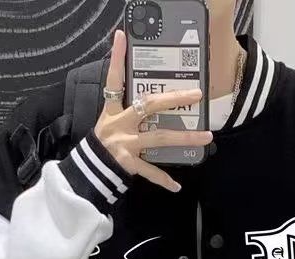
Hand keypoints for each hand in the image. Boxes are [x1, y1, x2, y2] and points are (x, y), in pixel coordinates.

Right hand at [93, 29, 212, 192]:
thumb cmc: (102, 144)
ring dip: (184, 137)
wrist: (88, 171)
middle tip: (197, 94)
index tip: (121, 36)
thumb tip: (147, 97)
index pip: (114, 80)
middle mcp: (120, 125)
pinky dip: (163, 179)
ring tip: (206, 137)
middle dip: (174, 99)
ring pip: (159, 137)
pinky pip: (150, 171)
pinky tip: (177, 185)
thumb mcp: (108, 121)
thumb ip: (124, 107)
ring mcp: (125, 144)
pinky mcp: (128, 164)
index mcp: (113, 111)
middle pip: (149, 106)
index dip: (116, 58)